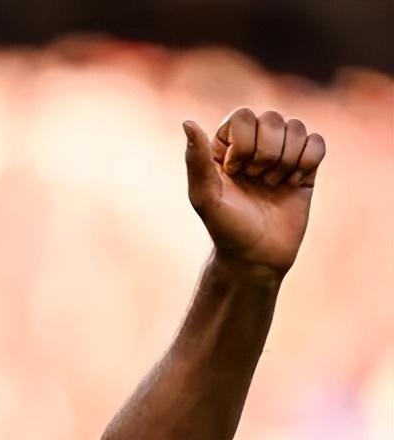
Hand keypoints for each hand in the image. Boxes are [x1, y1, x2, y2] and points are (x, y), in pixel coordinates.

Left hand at [183, 108, 325, 275]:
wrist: (257, 257)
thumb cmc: (225, 228)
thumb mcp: (205, 197)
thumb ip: (196, 160)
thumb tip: (187, 121)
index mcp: (224, 146)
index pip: (243, 116)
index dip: (244, 142)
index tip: (235, 172)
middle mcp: (252, 145)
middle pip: (272, 118)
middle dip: (267, 152)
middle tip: (257, 180)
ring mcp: (280, 154)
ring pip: (296, 127)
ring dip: (286, 160)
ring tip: (273, 185)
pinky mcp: (305, 167)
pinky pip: (317, 142)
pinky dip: (307, 162)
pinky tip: (294, 184)